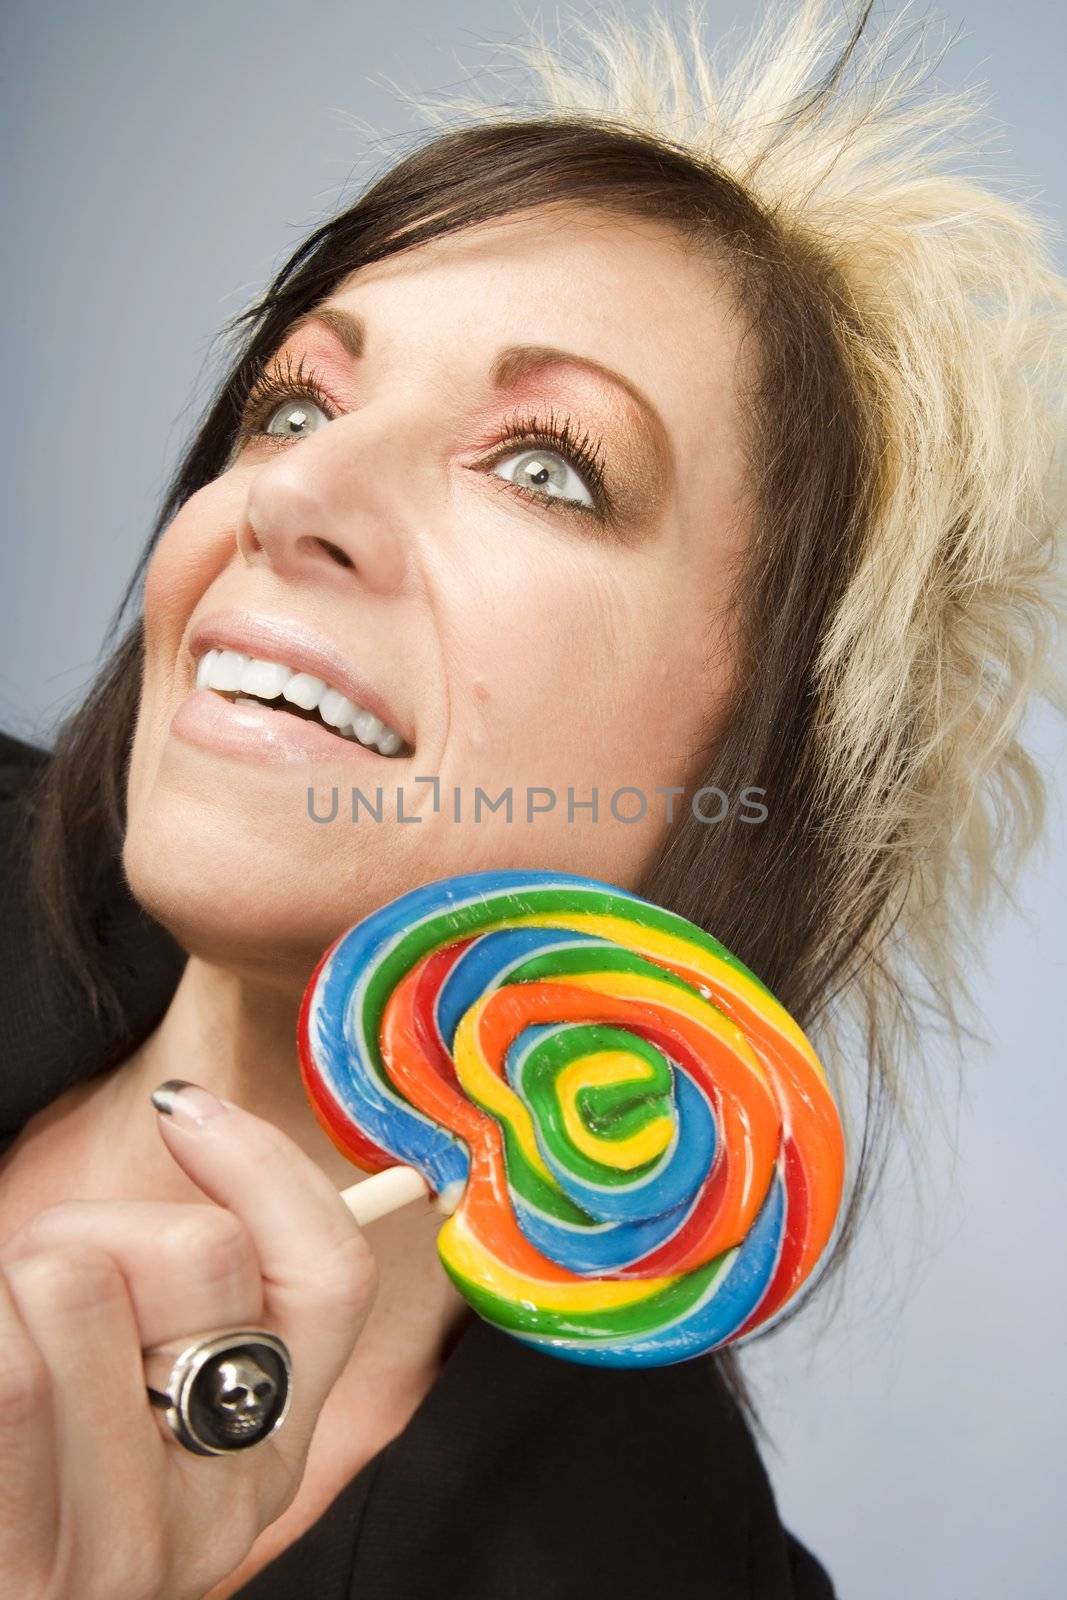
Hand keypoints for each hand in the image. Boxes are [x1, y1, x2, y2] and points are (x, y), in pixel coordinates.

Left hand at [0, 1082, 378, 1599]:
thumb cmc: (42, 1441)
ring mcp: (127, 1549)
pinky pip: (7, 1373)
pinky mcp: (29, 1567)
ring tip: (7, 1344)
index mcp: (276, 1439)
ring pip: (80, 1284)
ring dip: (17, 1278)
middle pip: (199, 1249)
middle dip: (100, 1227)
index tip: (181, 1107)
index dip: (264, 1165)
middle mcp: (225, 1507)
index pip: (333, 1273)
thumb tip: (192, 1110)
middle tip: (48, 1293)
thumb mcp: (143, 1365)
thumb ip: (187, 1273)